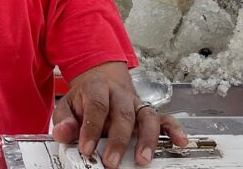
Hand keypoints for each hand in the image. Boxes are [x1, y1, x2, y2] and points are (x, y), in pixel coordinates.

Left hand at [52, 63, 187, 167]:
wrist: (100, 81)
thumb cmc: (85, 98)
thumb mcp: (67, 105)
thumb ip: (64, 120)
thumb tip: (63, 132)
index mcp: (98, 87)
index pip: (96, 106)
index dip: (91, 128)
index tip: (86, 148)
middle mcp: (120, 94)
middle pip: (123, 114)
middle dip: (118, 140)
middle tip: (111, 162)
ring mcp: (136, 103)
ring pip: (147, 117)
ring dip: (147, 138)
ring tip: (142, 159)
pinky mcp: (148, 112)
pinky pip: (164, 119)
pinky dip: (173, 129)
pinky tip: (179, 141)